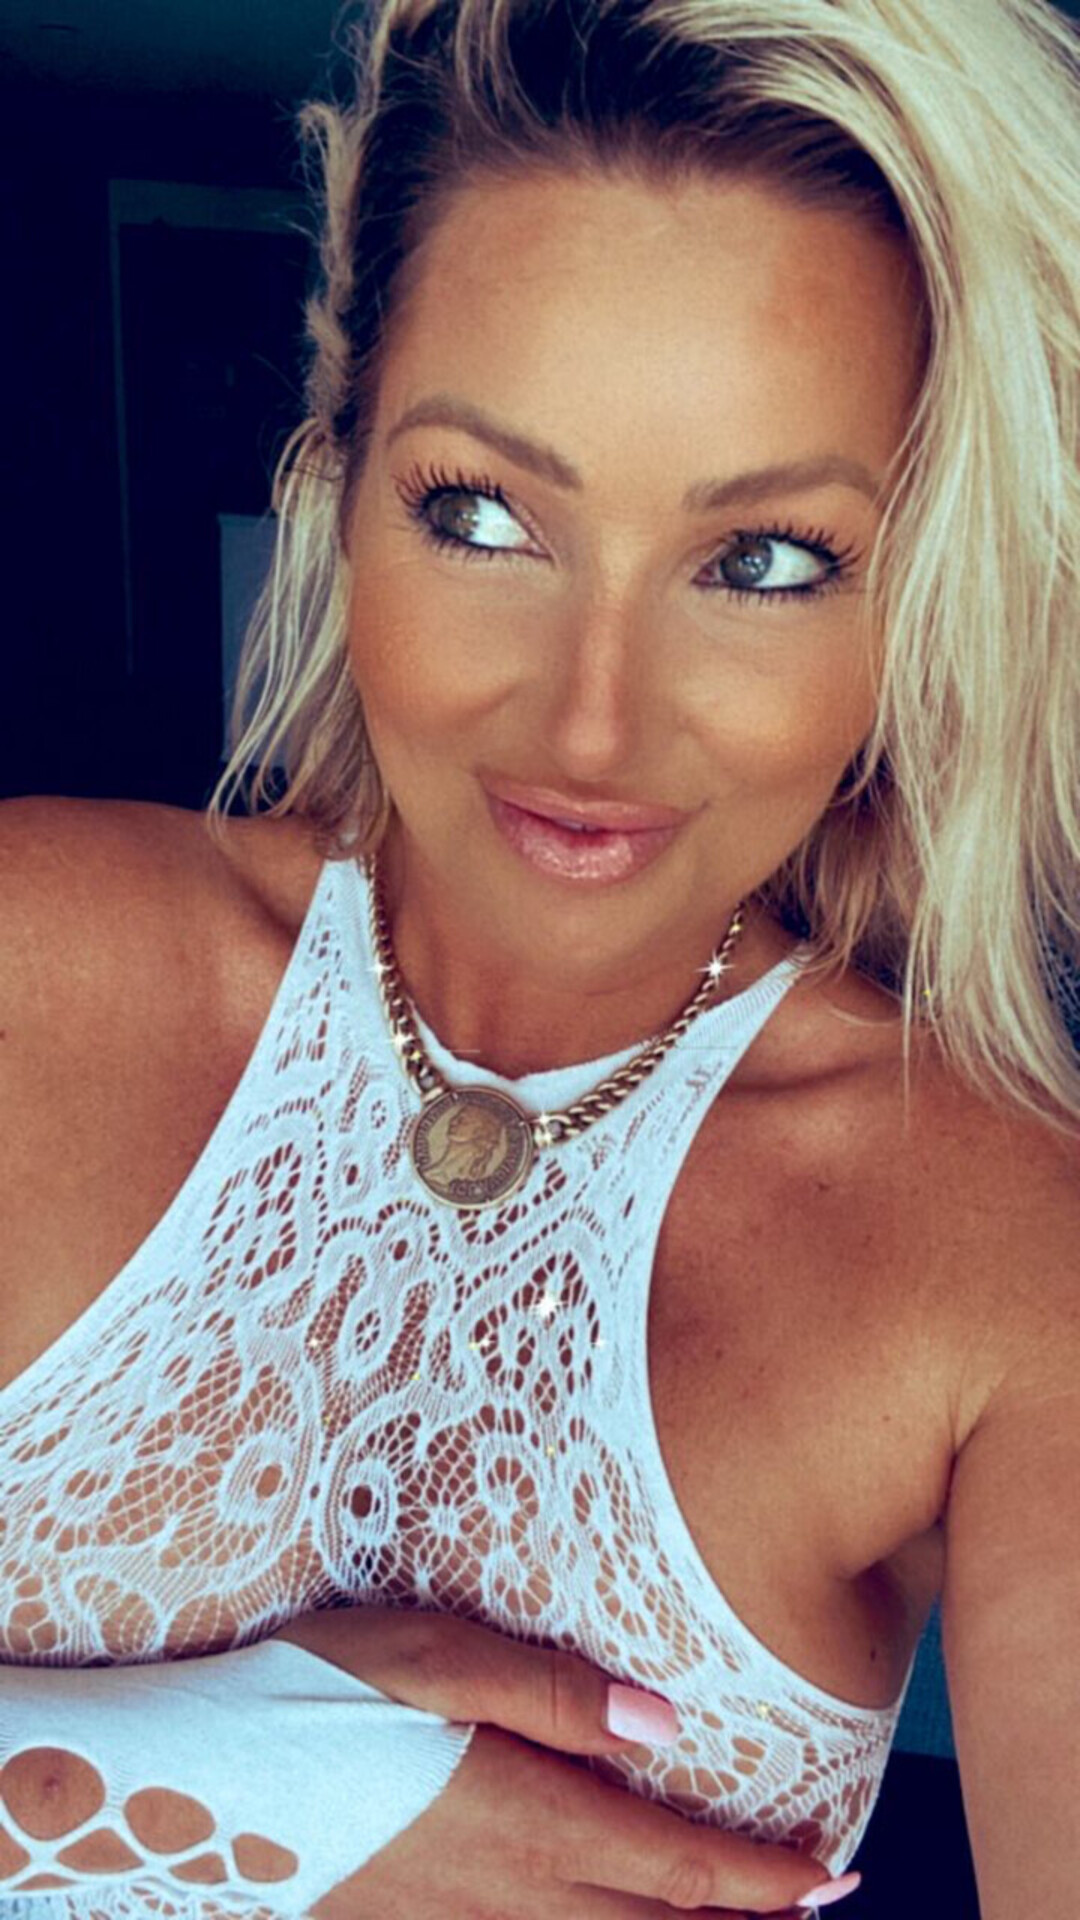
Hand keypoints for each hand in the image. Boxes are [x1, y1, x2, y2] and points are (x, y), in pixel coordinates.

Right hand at [275, 1605, 836, 1917]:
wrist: (186, 1791)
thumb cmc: (311, 1696)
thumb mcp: (433, 1658)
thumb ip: (553, 1692)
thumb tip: (665, 1723)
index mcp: (526, 1820)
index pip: (676, 1866)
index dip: (764, 1881)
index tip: (833, 1881)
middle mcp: (507, 1898)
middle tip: (813, 1918)